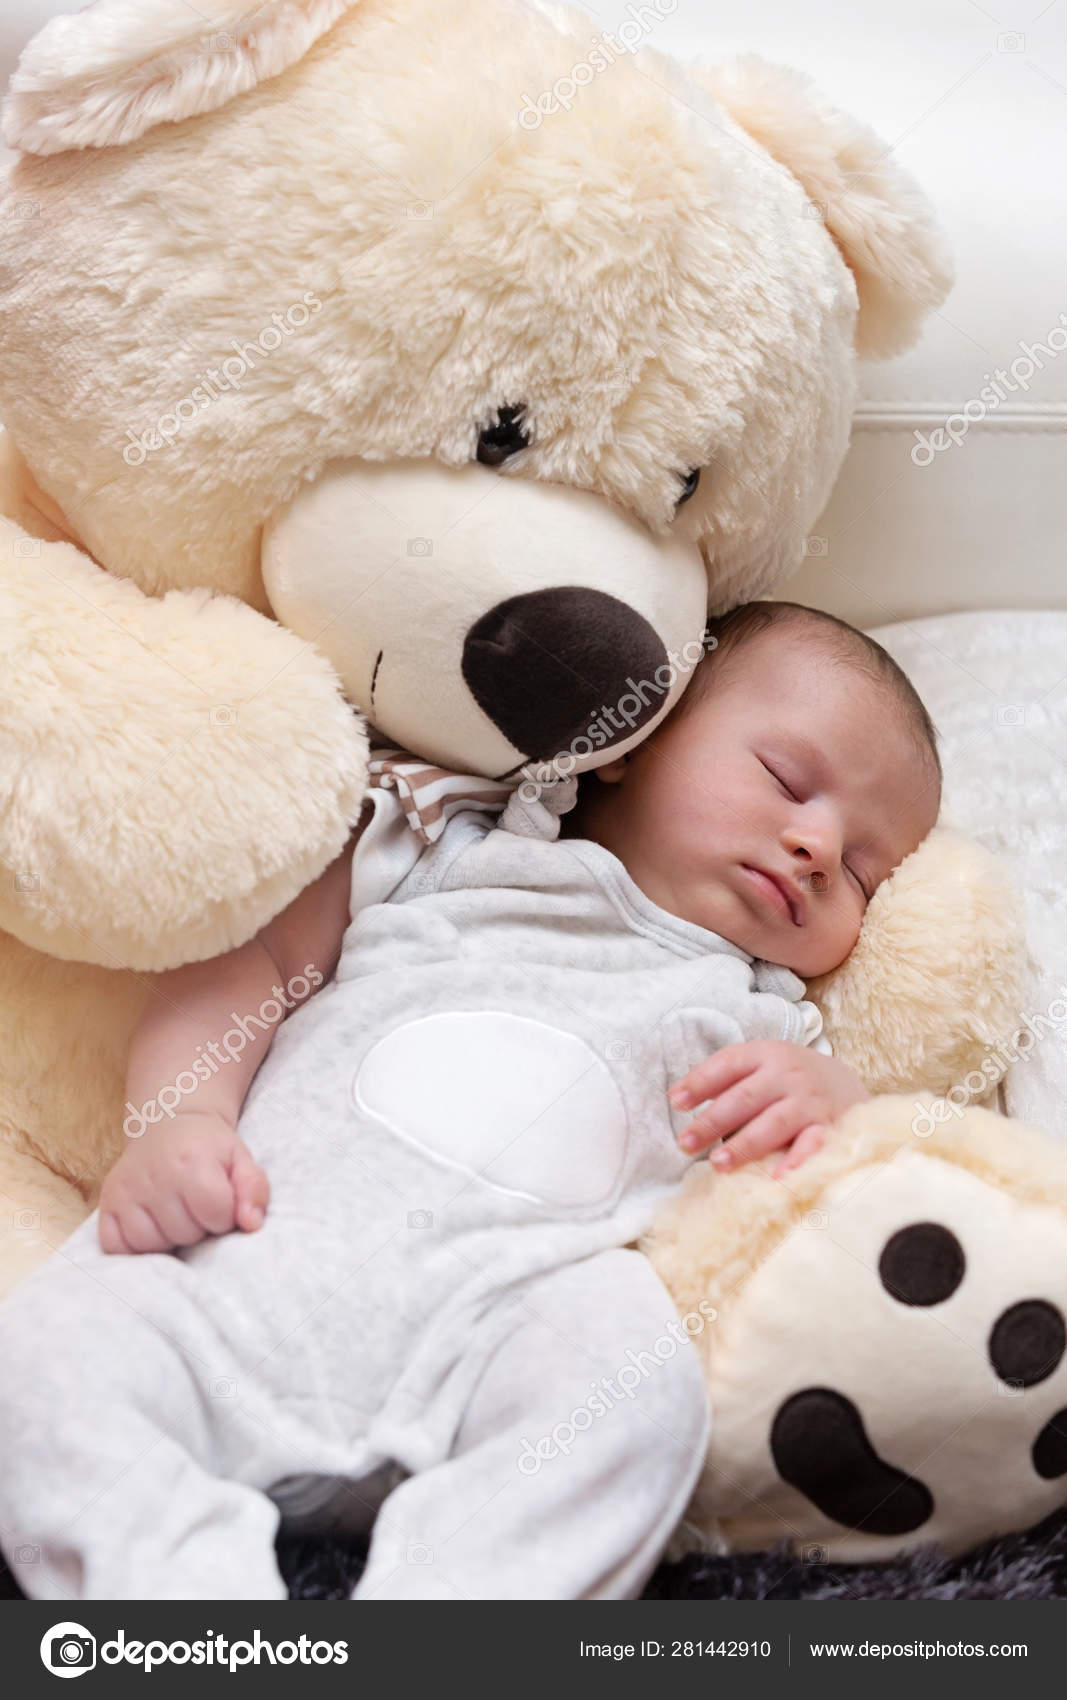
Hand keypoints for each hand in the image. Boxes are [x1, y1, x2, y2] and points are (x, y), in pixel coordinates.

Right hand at [99, 1111, 269, 1253]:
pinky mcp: (106, 1202)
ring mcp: (126, 1190)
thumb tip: (251, 1224)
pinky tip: (150, 1225)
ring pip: (152, 1245)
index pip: (217, 1214)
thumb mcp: (240, 1158)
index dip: (225, 1215)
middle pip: (185, 1233)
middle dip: (198, 1227)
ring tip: (175, 1214)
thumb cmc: (207, 1146)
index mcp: (192, 1161)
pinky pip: (116, 1247)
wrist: (165, 1121)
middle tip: (195, 1205)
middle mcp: (155, 1175)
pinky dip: (135, 1245)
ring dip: (168, 1239)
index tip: (220, 1201)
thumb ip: (254, 1188)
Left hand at [669, 1040, 869, 1177]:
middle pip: (745, 1097)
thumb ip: (729, 1081)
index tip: (675, 1102)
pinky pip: (812, 1145)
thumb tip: (679, 1101)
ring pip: (774, 1122)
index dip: (700, 1082)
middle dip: (713, 1122)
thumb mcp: (762, 1067)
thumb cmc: (788, 1081)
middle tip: (685, 1143)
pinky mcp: (831, 1127)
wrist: (847, 1085)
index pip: (728, 1063)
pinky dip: (795, 1161)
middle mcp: (788, 1074)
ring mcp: (810, 1100)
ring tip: (718, 1164)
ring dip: (744, 1145)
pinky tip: (776, 1178)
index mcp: (766, 1054)